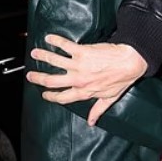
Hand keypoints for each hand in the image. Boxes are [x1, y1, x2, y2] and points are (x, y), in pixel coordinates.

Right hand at [26, 34, 147, 123]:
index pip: (62, 97)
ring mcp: (78, 65)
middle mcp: (78, 79)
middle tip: (31, 76)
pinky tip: (49, 38)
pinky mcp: (82, 51)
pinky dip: (55, 41)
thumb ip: (98, 110)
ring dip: (42, 56)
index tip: (44, 94)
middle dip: (38, 78)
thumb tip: (91, 122)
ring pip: (54, 61)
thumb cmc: (122, 79)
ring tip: (34, 53)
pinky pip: (64, 45)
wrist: (130, 62)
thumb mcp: (110, 99)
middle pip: (51, 81)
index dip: (50, 97)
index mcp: (84, 92)